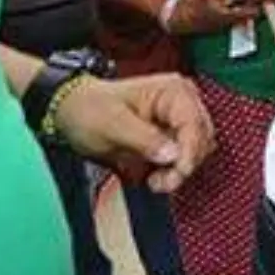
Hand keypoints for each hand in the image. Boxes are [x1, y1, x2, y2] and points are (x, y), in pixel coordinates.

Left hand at [54, 73, 214, 192]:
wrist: (73, 111)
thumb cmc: (89, 110)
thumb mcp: (112, 125)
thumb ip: (144, 139)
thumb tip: (173, 155)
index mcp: (172, 91)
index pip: (195, 124)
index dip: (190, 152)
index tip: (177, 175)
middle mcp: (183, 101)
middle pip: (201, 139)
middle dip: (184, 164)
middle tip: (159, 183)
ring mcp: (180, 117)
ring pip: (198, 150)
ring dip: (179, 170)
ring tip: (154, 180)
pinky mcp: (174, 133)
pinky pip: (186, 156)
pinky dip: (174, 170)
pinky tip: (155, 175)